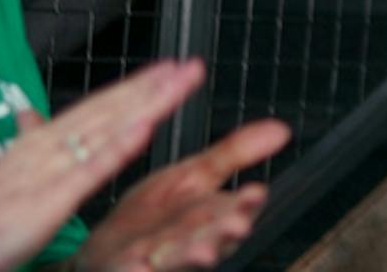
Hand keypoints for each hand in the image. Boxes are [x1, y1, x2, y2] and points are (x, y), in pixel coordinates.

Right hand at [0, 61, 200, 271]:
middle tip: (192, 65)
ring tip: (180, 81)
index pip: (96, 108)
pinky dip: (118, 148)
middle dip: (152, 86)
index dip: (134, 87)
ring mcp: (49, 172)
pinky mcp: (48, 202)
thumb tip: (28, 113)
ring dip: (146, 103)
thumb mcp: (5, 174)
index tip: (168, 68)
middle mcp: (47, 149)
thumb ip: (25, 142)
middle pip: (109, 111)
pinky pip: (88, 171)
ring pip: (106, 130)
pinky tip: (145, 129)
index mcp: (40, 144)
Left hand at [73, 115, 291, 270]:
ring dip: (193, 255)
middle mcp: (191, 240)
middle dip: (224, 233)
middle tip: (238, 226)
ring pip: (180, 257)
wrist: (105, 247)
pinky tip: (143, 265)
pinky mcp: (126, 269)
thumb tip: (281, 129)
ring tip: (203, 252)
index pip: (235, 209)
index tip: (257, 192)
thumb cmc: (153, 215)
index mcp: (211, 215)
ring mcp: (160, 259)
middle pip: (212, 237)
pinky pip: (133, 271)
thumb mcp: (195, 175)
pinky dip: (140, 270)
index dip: (246, 203)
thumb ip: (234, 154)